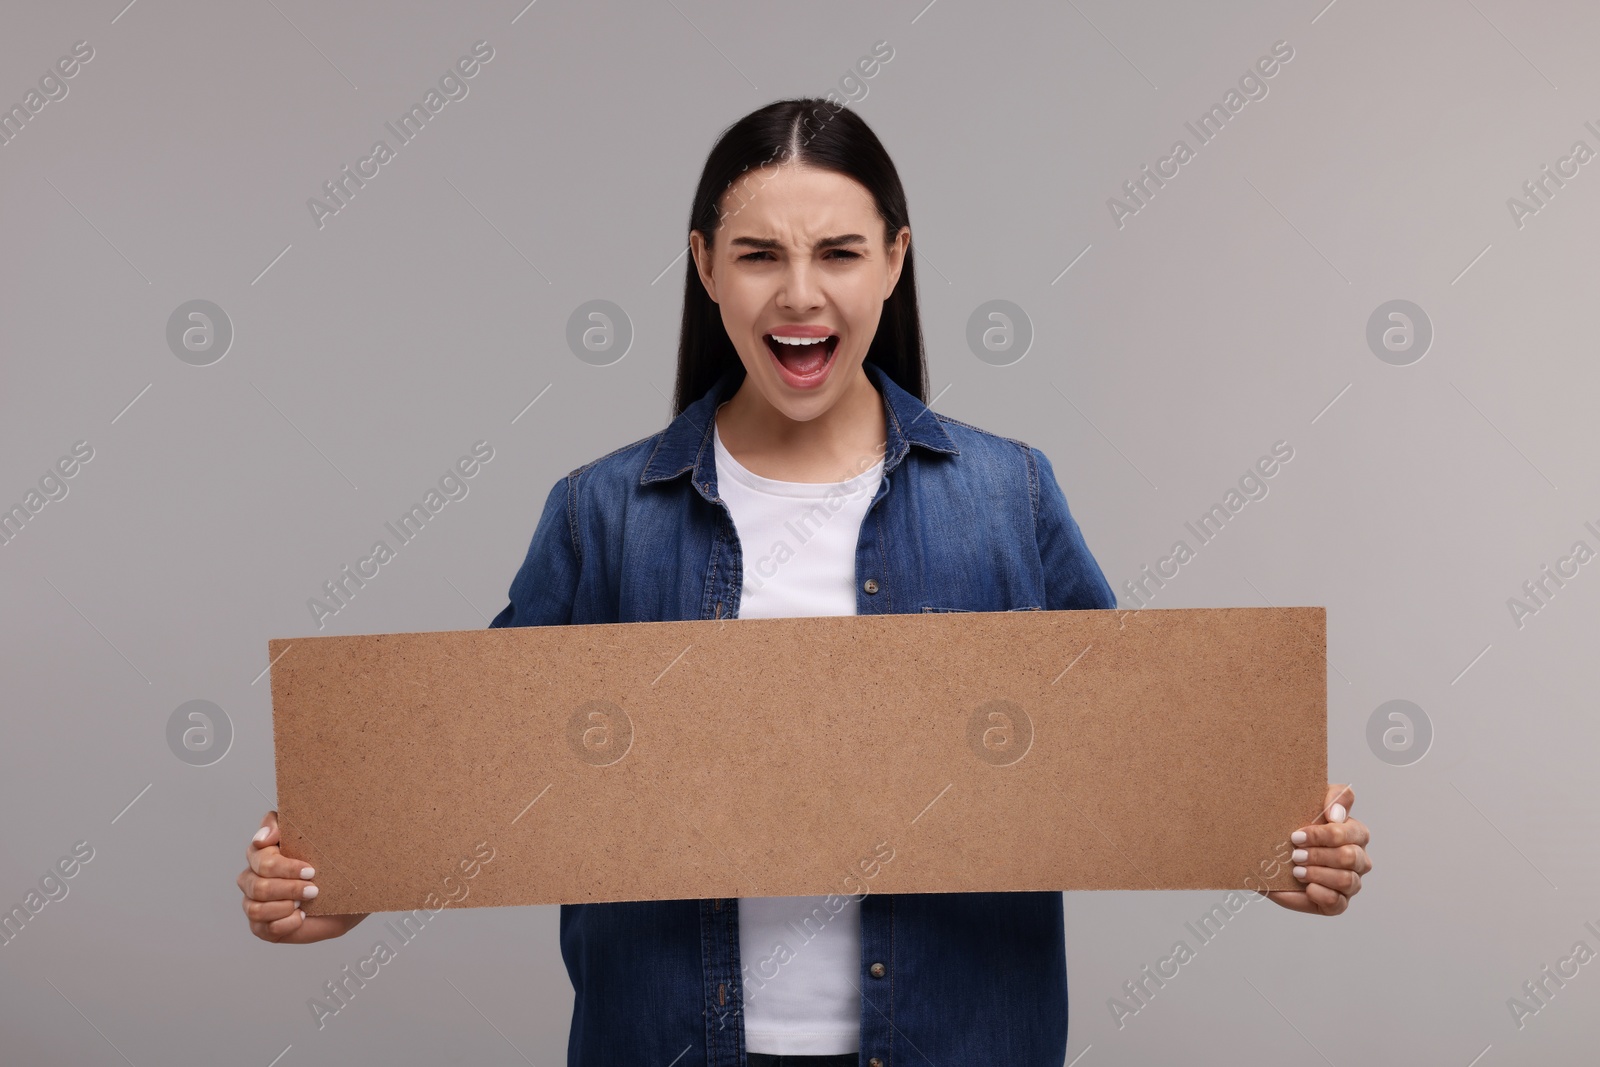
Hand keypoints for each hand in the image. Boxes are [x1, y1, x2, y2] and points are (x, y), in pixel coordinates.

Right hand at [239, 811, 366, 942]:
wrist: (343, 895)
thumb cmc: (326, 864)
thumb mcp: (311, 837)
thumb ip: (281, 826)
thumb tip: (261, 838)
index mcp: (260, 854)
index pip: (258, 857)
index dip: (285, 866)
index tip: (311, 870)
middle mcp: (252, 878)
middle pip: (258, 886)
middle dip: (290, 889)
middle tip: (314, 888)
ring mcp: (254, 904)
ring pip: (256, 909)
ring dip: (286, 906)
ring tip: (306, 902)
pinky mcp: (261, 927)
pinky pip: (266, 928)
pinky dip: (287, 923)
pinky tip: (302, 916)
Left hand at [1263, 784, 1369, 915]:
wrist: (1274, 855)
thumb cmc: (1298, 826)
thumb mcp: (1314, 801)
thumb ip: (1335, 796)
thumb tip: (1336, 814)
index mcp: (1356, 834)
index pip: (1353, 832)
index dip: (1324, 834)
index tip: (1297, 835)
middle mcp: (1358, 860)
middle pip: (1350, 857)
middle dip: (1319, 855)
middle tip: (1295, 854)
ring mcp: (1351, 883)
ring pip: (1347, 880)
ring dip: (1318, 873)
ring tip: (1297, 870)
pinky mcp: (1337, 904)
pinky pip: (1338, 903)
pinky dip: (1320, 894)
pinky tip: (1306, 886)